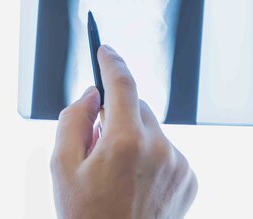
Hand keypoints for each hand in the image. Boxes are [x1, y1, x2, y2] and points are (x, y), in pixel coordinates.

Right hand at [51, 46, 196, 218]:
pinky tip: (137, 185)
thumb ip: (73, 121)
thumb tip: (92, 94)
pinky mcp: (190, 179)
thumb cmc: (85, 216)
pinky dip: (152, 158)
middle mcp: (159, 147)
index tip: (105, 50)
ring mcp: (178, 164)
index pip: (122, 84)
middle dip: (117, 115)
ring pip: (153, 130)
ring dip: (135, 138)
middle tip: (98, 143)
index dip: (112, 62)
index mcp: (126, 142)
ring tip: (119, 175)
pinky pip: (168, 152)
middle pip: (137, 108)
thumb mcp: (62, 168)